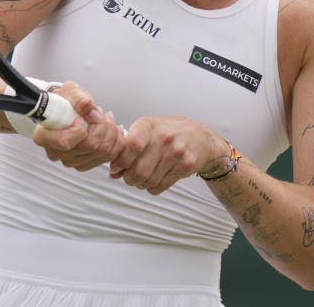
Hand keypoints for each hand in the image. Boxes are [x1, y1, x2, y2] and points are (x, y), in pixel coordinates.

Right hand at [31, 81, 125, 170]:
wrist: (66, 109)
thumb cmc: (64, 101)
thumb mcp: (69, 91)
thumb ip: (79, 99)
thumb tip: (90, 109)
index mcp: (44, 136)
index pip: (66, 142)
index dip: (80, 129)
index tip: (81, 117)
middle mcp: (56, 152)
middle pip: (89, 146)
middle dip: (102, 126)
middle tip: (100, 113)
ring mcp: (70, 160)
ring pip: (102, 152)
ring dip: (111, 133)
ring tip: (107, 119)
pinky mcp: (84, 163)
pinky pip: (108, 156)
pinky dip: (115, 142)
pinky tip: (112, 130)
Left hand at [109, 116, 225, 194]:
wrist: (200, 135)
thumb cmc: (168, 131)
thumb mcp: (146, 130)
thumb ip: (128, 148)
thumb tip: (113, 171)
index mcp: (149, 125)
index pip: (131, 146)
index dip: (120, 161)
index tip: (116, 167)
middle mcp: (163, 137)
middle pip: (139, 170)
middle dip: (129, 178)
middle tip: (129, 177)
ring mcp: (176, 152)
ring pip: (150, 180)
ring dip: (141, 185)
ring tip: (141, 180)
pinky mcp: (186, 165)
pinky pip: (162, 185)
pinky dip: (153, 188)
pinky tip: (153, 182)